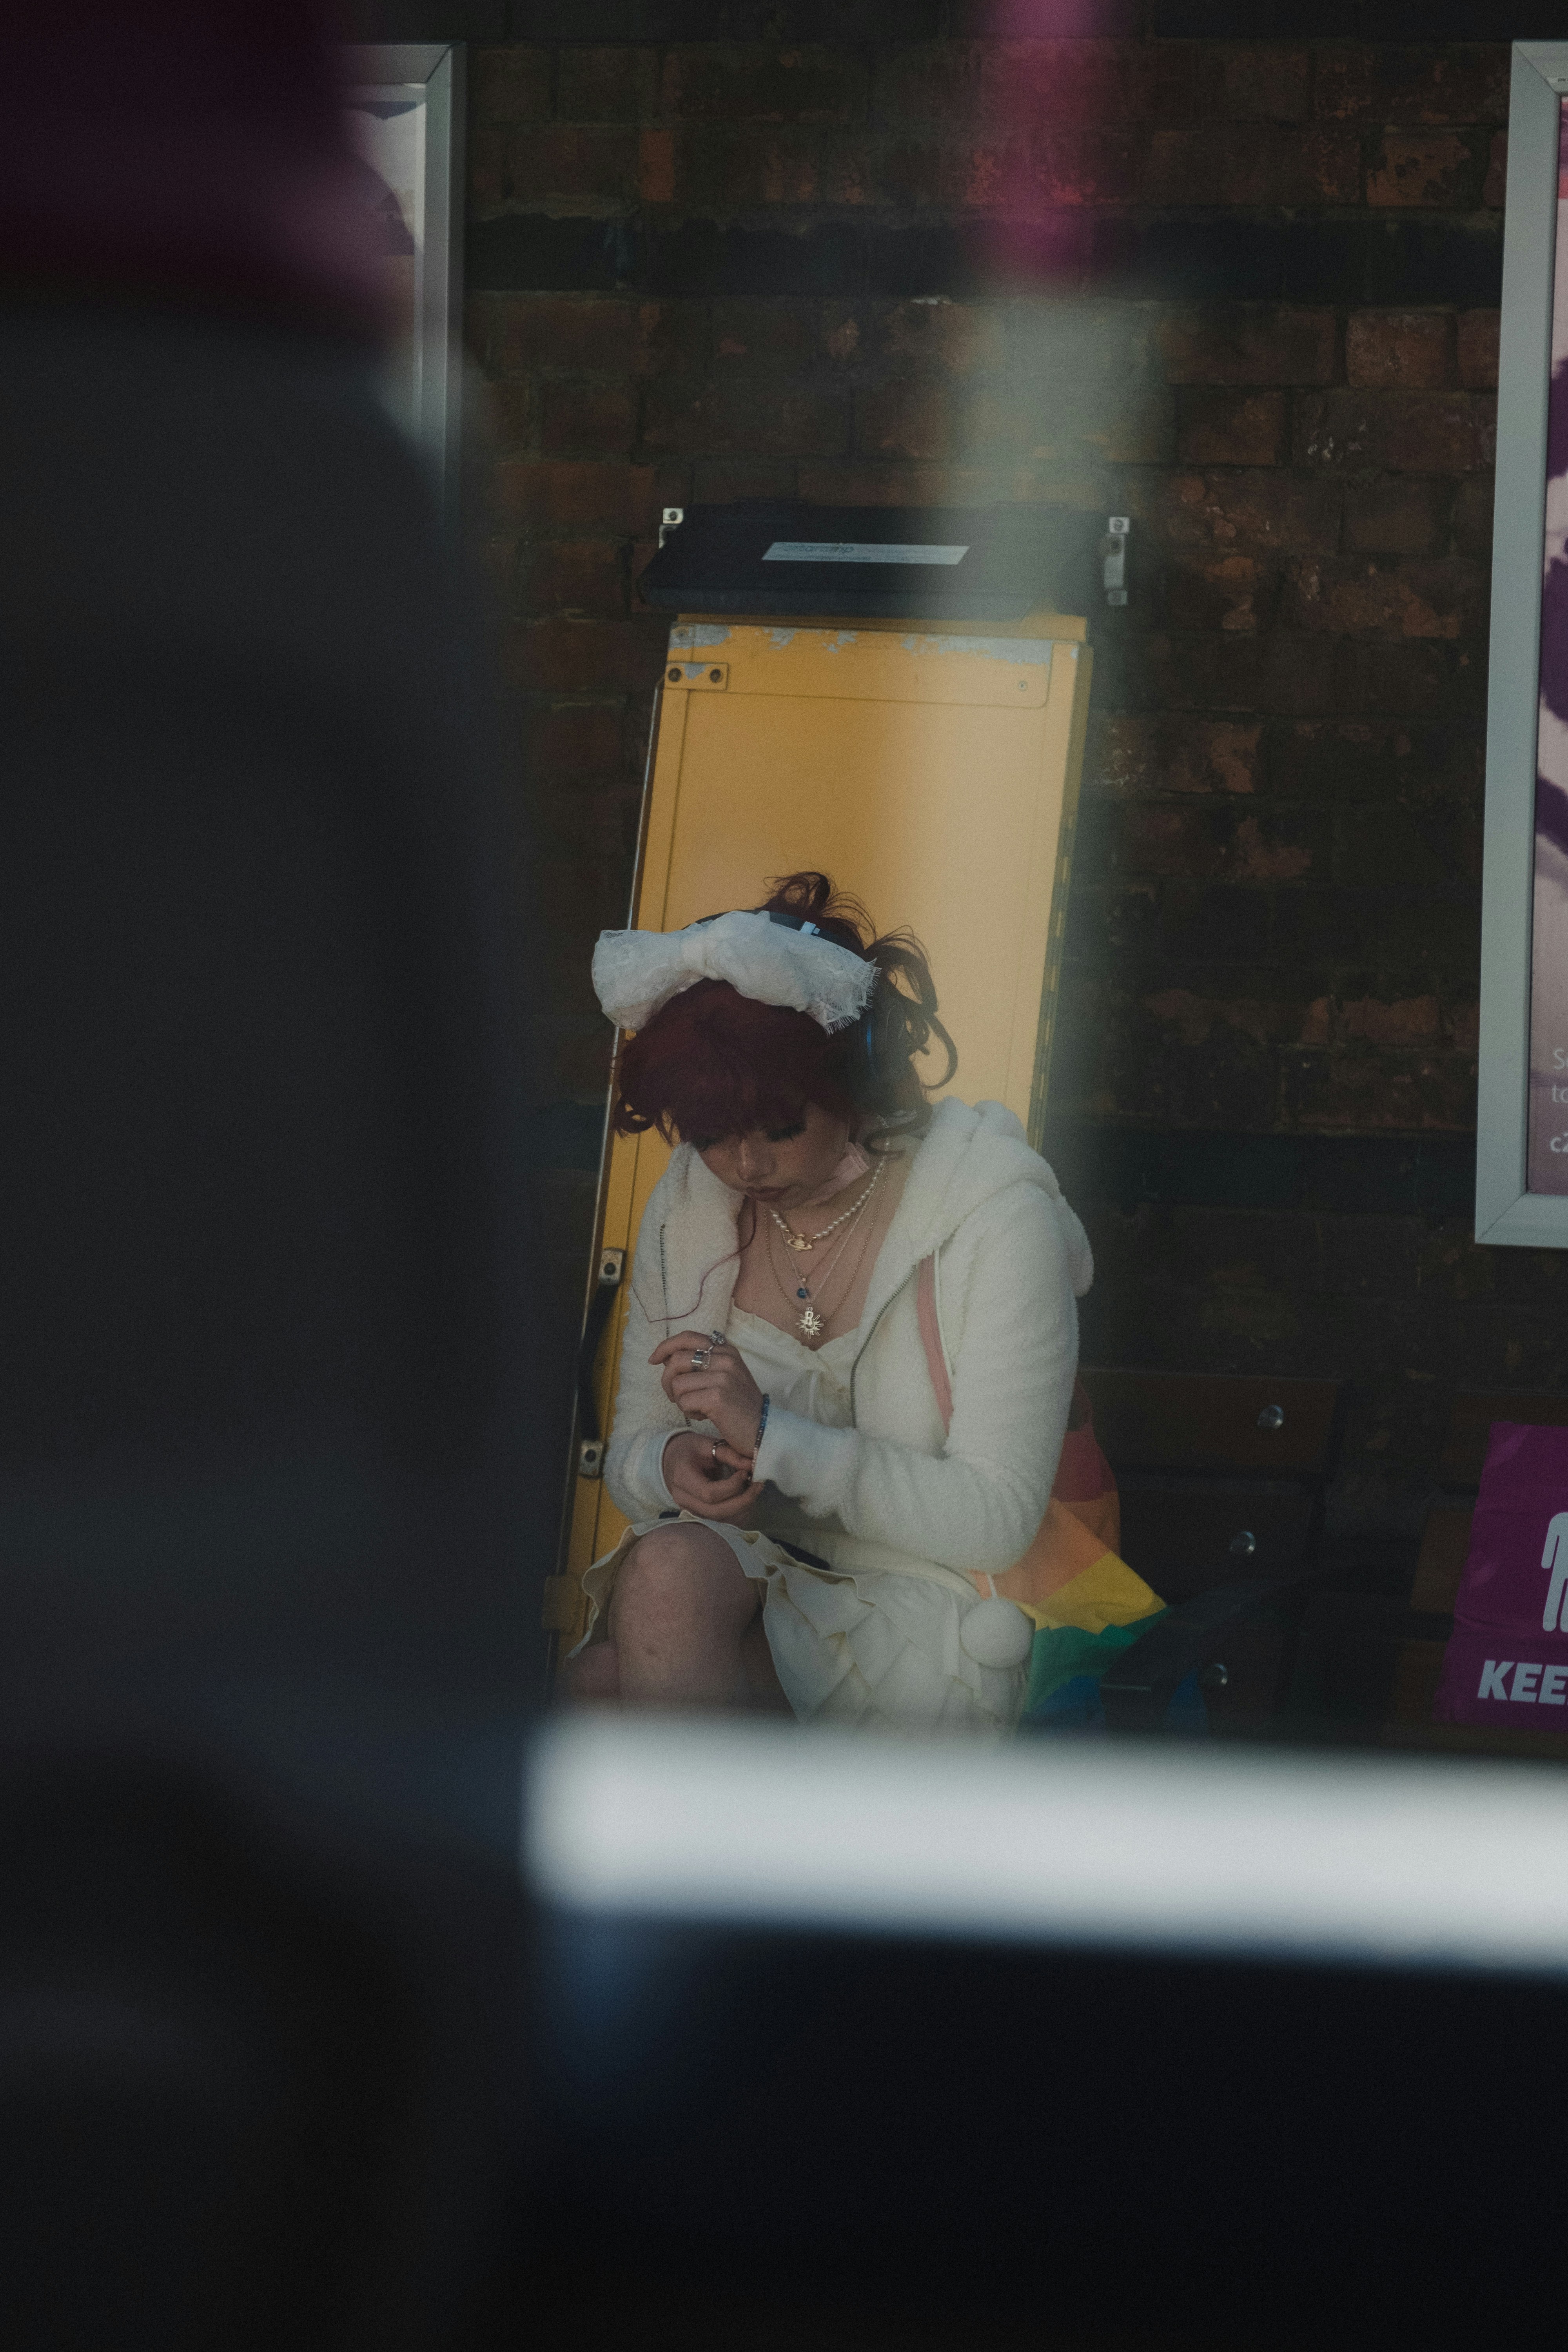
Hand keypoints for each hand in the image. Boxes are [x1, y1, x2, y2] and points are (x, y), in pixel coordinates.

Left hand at [651, 1330, 765, 1458]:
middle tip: (675, 1396)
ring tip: (697, 1407)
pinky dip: (689, 1411)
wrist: (762, 1429)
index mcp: (726, 1350)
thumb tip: (667, 1359)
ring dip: (681, 1400)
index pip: (688, 1337)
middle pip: (676, 1360)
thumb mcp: (724, 1376)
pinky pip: (684, 1401)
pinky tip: (704, 1416)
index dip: (666, 1346)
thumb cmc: (738, 1405)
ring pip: (677, 1383)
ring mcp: (723, 1377)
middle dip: (667, 1381)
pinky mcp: (717, 1397)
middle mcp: (725, 1359)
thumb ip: (701, 1363)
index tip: (654, 1359)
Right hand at [662, 1431, 761, 1525]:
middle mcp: (683, 1499)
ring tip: (755, 1489)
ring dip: (742, 1508)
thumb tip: (752, 1464)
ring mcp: (690, 1509)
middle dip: (742, 1501)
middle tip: (758, 1485)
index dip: (733, 1486)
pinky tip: (746, 1496)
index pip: (710, 1493)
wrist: (670, 1459)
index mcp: (682, 1478)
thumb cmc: (688, 1448)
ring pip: (720, 1519)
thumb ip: (728, 1453)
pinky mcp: (699, 1513)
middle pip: (716, 1511)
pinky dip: (737, 1511)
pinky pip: (721, 1519)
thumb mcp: (705, 1443)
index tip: (746, 1472)